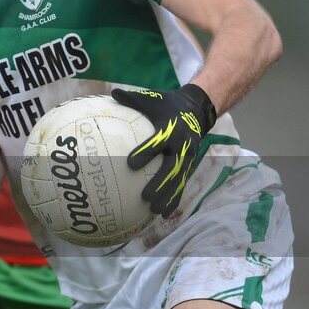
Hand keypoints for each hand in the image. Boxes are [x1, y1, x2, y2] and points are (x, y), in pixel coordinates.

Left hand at [111, 84, 216, 217]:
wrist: (196, 110)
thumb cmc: (166, 104)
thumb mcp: (152, 98)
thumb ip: (132, 98)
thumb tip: (112, 93)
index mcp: (170, 130)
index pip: (157, 143)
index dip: (145, 152)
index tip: (130, 163)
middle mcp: (182, 146)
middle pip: (171, 168)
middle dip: (160, 183)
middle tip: (144, 196)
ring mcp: (187, 158)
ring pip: (178, 180)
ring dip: (168, 196)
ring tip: (154, 211)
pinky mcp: (189, 166)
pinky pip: (181, 184)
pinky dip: (174, 199)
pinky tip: (164, 215)